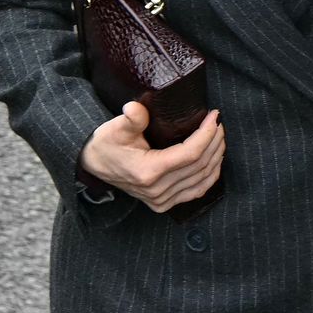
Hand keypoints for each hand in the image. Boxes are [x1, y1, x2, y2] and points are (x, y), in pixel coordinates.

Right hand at [79, 101, 224, 213]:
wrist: (93, 166)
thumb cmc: (106, 144)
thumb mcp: (114, 128)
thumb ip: (131, 118)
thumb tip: (136, 108)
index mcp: (148, 172)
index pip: (190, 154)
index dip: (207, 135)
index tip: (214, 117)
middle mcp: (158, 190)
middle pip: (200, 166)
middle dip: (214, 142)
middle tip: (218, 123)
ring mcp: (161, 200)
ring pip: (202, 180)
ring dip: (216, 158)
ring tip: (219, 137)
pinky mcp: (163, 204)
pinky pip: (195, 192)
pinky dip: (209, 176)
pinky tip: (215, 161)